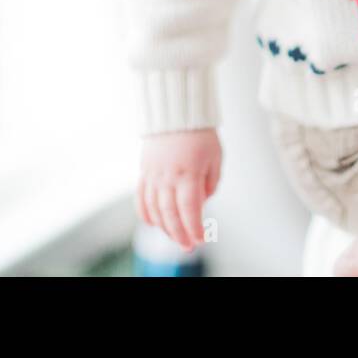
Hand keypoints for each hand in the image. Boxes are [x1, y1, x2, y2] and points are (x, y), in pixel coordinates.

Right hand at [136, 128, 221, 251]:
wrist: (175, 110)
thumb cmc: (199, 133)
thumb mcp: (216, 157)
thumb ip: (211, 182)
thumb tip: (202, 202)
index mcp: (188, 173)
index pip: (190, 209)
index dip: (194, 228)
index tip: (200, 239)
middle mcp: (168, 176)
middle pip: (170, 214)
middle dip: (179, 234)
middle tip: (188, 246)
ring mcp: (153, 174)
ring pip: (154, 209)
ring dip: (164, 227)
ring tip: (175, 236)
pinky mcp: (144, 170)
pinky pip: (141, 197)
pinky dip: (146, 213)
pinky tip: (153, 223)